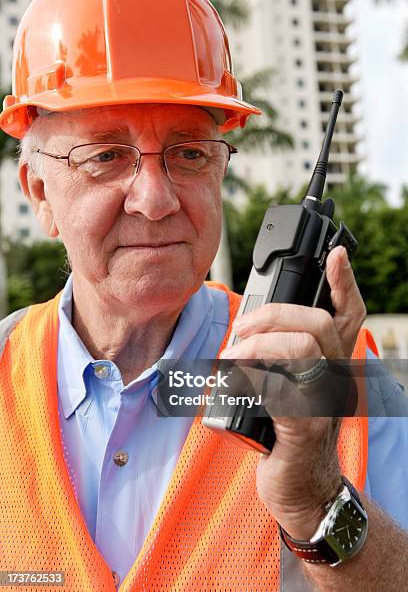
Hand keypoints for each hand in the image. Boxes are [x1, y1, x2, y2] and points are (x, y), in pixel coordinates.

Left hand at [219, 246, 365, 538]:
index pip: (346, 315)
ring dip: (261, 344)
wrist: (303, 489)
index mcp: (332, 366)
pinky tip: (237, 381)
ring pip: (303, 348)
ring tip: (233, 356)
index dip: (343, 283)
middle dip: (274, 315)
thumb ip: (276, 361)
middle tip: (243, 329)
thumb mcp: (288, 390)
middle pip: (319, 323)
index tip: (336, 254)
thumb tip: (242, 336)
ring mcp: (323, 402)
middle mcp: (335, 379)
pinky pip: (282, 388)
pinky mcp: (305, 427)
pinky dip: (254, 377)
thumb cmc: (288, 434)